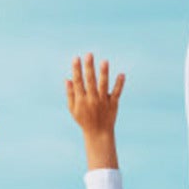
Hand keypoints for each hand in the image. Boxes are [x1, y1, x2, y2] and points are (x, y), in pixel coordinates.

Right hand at [66, 52, 122, 169]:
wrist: (98, 133)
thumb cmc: (83, 120)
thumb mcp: (73, 109)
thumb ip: (70, 94)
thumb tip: (68, 79)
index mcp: (81, 99)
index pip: (78, 82)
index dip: (77, 70)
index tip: (76, 58)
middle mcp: (92, 99)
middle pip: (90, 81)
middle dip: (89, 68)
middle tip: (89, 55)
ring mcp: (103, 101)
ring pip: (103, 85)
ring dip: (104, 73)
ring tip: (104, 61)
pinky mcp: (113, 103)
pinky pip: (116, 92)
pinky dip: (119, 84)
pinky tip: (121, 74)